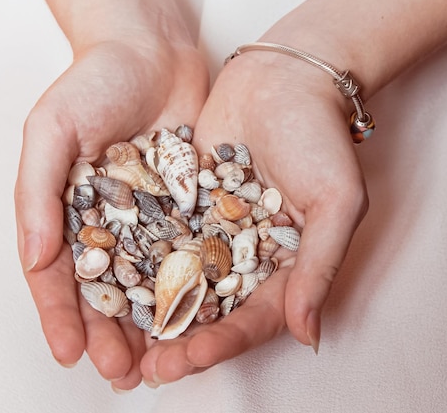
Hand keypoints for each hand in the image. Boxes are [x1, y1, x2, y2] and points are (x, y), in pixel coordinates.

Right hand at [15, 32, 207, 389]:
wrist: (153, 50)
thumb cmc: (93, 82)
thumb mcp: (50, 130)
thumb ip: (38, 193)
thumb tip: (37, 257)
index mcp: (69, 214)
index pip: (62, 278)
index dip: (63, 318)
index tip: (71, 355)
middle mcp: (112, 224)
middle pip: (111, 291)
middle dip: (114, 335)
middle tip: (124, 374)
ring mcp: (154, 219)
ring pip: (154, 282)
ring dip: (156, 324)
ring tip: (162, 361)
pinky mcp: (194, 207)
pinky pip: (195, 251)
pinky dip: (197, 284)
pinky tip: (202, 314)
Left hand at [140, 48, 367, 383]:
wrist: (285, 77)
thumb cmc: (321, 138)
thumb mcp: (335, 203)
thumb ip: (319, 267)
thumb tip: (308, 335)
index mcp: (286, 266)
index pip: (255, 316)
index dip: (225, 341)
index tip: (192, 357)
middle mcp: (248, 256)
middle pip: (213, 309)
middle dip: (182, 340)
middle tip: (149, 368)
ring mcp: (214, 231)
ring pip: (181, 281)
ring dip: (154, 313)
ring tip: (122, 342)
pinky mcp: (186, 204)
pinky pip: (161, 237)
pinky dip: (139, 261)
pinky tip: (111, 281)